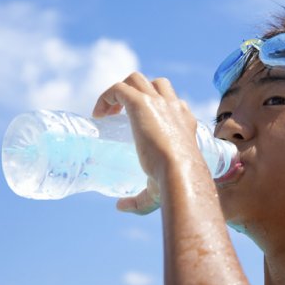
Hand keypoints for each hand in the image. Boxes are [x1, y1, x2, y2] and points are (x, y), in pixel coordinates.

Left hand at [92, 72, 198, 213]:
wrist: (180, 172)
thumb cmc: (175, 183)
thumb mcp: (158, 191)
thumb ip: (140, 201)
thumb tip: (120, 206)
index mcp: (185, 122)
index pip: (173, 103)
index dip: (156, 108)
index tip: (141, 126)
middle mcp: (174, 108)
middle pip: (156, 83)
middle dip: (138, 91)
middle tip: (120, 115)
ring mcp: (158, 103)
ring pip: (136, 79)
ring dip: (121, 89)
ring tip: (108, 113)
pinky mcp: (141, 103)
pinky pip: (119, 88)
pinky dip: (107, 96)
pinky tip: (99, 114)